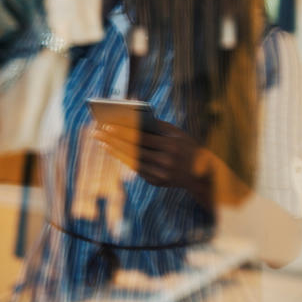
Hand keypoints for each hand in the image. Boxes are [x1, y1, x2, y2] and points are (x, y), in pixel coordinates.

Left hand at [92, 119, 212, 202]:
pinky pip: (137, 169)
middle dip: (113, 141)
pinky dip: (126, 160)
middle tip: (98, 133)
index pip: (141, 137)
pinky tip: (116, 152)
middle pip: (133, 150)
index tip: (107, 125)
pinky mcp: (156, 182)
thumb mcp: (179, 134)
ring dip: (115, 151)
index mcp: (171, 146)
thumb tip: (134, 119)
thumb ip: (159, 126)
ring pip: (132, 161)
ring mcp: (161, 174)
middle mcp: (165, 161)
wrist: (204, 174)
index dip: (123, 131)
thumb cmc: (189, 148)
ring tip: (103, 142)